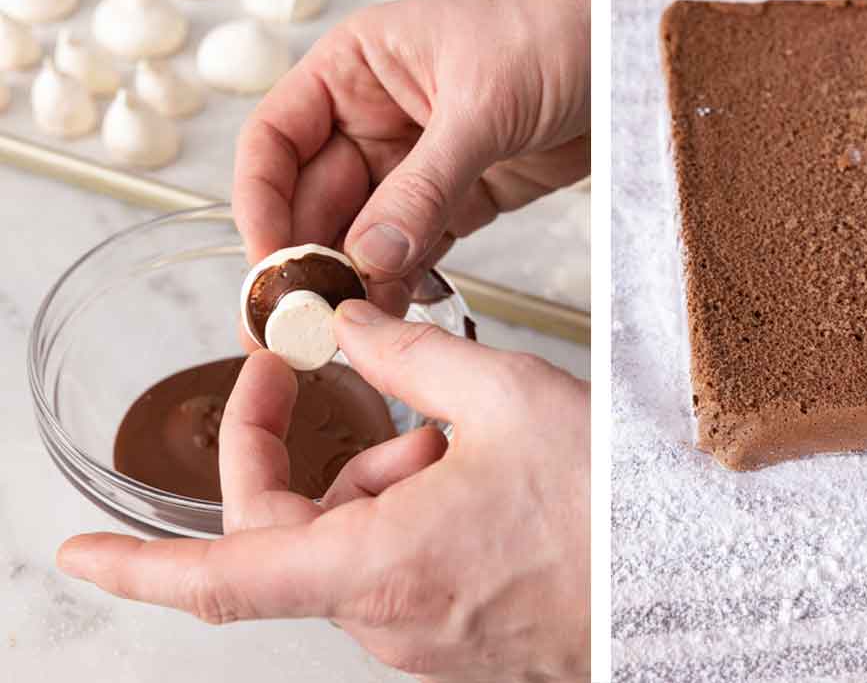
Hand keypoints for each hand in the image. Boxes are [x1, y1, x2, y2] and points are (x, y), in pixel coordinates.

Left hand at [56, 301, 590, 681]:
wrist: (688, 582)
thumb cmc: (606, 505)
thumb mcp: (503, 395)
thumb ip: (405, 353)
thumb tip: (343, 324)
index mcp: (375, 562)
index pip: (221, 577)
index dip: (139, 564)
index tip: (79, 553)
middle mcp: (385, 618)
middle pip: (299, 533)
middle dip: (330, 454)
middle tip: (386, 396)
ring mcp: (420, 638)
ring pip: (354, 545)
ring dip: (389, 478)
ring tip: (471, 443)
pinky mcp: (453, 640)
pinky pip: (398, 571)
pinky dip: (417, 514)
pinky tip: (487, 482)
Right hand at [233, 0, 589, 311]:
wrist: (624, 41)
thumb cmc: (550, 29)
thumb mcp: (481, 102)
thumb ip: (424, 183)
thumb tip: (369, 255)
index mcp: (353, 69)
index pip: (276, 141)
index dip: (261, 203)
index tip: (270, 263)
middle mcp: (374, 118)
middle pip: (316, 198)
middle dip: (310, 259)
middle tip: (308, 320)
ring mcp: (417, 163)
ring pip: (365, 233)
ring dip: (356, 281)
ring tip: (351, 332)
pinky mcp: (462, 197)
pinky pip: (417, 247)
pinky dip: (404, 281)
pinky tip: (395, 313)